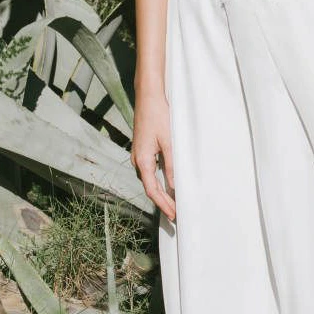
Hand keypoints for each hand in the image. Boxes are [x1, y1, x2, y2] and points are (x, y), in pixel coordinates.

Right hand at [132, 91, 175, 220]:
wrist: (148, 98)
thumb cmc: (158, 117)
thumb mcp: (169, 142)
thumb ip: (172, 165)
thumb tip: (174, 186)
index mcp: (142, 160)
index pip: (152, 190)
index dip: (163, 204)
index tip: (173, 215)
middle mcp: (137, 160)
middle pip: (150, 188)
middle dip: (162, 202)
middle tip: (176, 215)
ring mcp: (138, 155)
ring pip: (149, 180)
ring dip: (161, 193)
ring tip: (174, 204)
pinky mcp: (142, 150)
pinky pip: (150, 171)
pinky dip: (159, 182)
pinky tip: (168, 185)